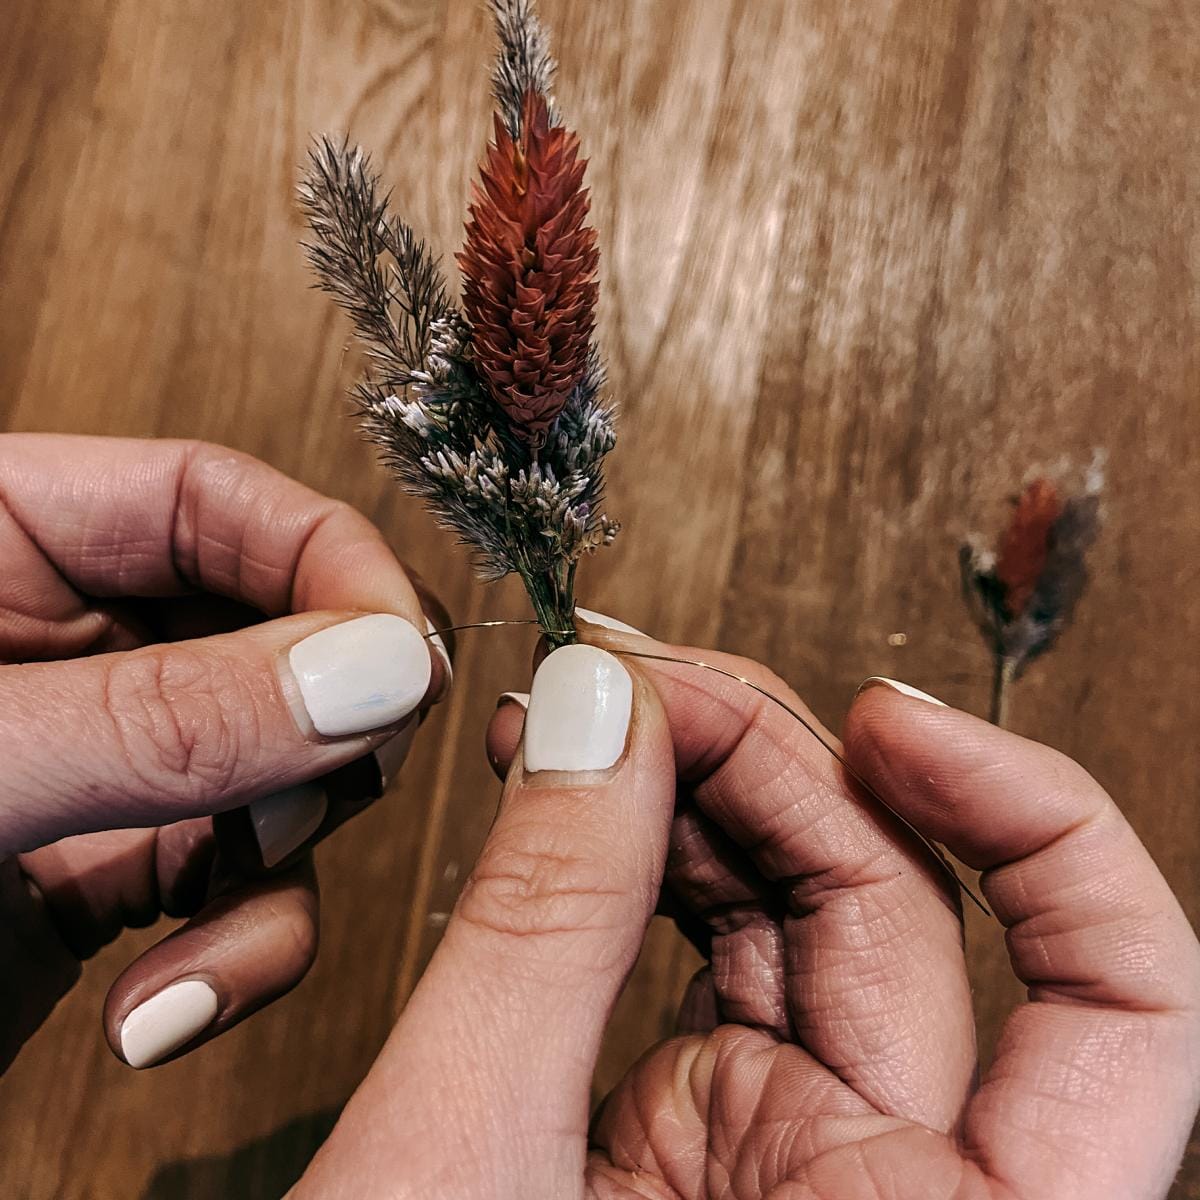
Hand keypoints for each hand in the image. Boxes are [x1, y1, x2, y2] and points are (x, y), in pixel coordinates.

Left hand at [0, 435, 448, 1071]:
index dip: (333, 568)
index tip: (403, 661)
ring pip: (283, 771)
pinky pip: (242, 882)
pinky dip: (241, 947)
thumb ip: (165, 717)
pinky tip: (169, 1004)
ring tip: (206, 934)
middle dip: (321, 729)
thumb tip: (377, 669)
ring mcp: (103, 756)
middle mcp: (69, 640)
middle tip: (329, 790)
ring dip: (278, 864)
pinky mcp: (116, 866)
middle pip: (280, 635)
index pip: (224, 502)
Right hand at [293, 622, 1199, 1199]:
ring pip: (810, 912)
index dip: (1041, 831)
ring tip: (591, 710)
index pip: (1118, 1015)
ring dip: (705, 785)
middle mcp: (878, 1198)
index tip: (892, 721)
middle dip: (773, 764)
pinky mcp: (706, 1128)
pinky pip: (722, 945)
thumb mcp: (469, 1165)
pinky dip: (656, 846)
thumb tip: (603, 715)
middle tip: (640, 683)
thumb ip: (549, 926)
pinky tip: (589, 783)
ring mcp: (791, 1158)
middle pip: (902, 912)